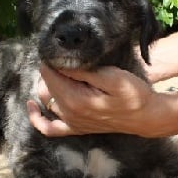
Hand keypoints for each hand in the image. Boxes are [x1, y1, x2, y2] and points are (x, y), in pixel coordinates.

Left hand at [26, 64, 161, 136]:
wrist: (146, 117)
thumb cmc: (133, 94)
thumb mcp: (112, 77)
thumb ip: (84, 72)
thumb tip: (61, 63)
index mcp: (76, 99)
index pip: (50, 74)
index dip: (52, 59)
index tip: (61, 49)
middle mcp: (69, 113)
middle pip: (46, 86)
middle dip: (51, 69)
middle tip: (68, 59)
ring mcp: (71, 123)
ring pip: (46, 100)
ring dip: (46, 85)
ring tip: (61, 71)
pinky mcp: (75, 128)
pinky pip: (49, 128)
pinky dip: (37, 118)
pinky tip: (32, 105)